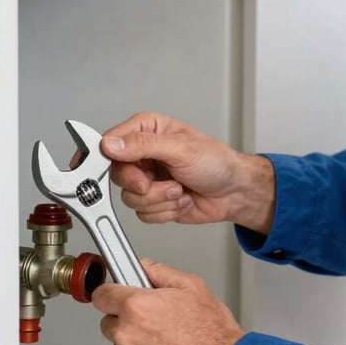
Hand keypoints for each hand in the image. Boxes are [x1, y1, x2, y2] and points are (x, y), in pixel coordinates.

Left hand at [93, 259, 243, 344]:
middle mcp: (127, 335)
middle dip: (125, 320)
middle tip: (153, 321)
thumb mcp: (192, 287)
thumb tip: (145, 268)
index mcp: (136, 307)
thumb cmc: (213, 333)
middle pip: (109, 323)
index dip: (110, 293)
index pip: (101, 296)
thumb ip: (161, 273)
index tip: (115, 296)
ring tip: (165, 344)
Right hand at [100, 111, 274, 232]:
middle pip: (118, 175)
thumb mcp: (180, 148)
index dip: (112, 160)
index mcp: (147, 130)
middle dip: (144, 186)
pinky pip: (143, 213)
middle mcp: (143, 153)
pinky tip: (180, 200)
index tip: (125, 172)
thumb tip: (111, 144)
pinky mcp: (153, 200)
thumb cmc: (217, 162)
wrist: (234, 191)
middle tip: (163, 184)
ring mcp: (148, 178)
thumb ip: (143, 145)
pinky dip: (164, 211)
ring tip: (179, 190)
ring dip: (159, 200)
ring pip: (130, 198)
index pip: (111, 143)